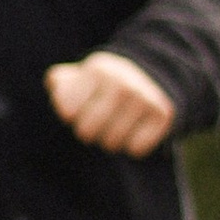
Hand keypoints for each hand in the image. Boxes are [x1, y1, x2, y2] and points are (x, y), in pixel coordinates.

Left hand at [44, 50, 176, 155]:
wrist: (155, 77)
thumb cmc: (106, 83)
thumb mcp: (83, 75)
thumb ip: (61, 81)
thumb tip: (56, 84)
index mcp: (97, 70)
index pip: (67, 112)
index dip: (71, 114)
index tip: (81, 107)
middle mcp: (121, 83)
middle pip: (86, 132)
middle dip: (90, 131)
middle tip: (99, 122)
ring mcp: (144, 98)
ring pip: (112, 143)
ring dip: (112, 140)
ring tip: (118, 125)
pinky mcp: (163, 114)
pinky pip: (136, 149)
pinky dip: (134, 145)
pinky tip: (137, 129)